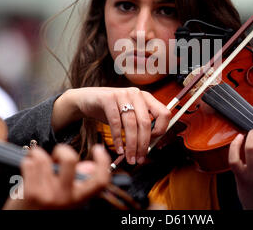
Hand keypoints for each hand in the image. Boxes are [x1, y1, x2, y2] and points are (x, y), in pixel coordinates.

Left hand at [3, 144, 110, 209]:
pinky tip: (28, 167)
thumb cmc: (45, 208)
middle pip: (70, 160)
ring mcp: (48, 195)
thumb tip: (90, 165)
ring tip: (37, 162)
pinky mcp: (31, 192)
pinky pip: (30, 163)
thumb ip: (79, 181)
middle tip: (57, 154)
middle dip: (62, 149)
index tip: (98, 150)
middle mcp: (65, 197)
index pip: (100, 181)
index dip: (103, 162)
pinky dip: (27, 161)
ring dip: (38, 155)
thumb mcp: (67, 197)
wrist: (24, 221)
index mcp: (79, 198)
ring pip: (43, 158)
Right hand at [52, 87, 170, 164]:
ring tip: (129, 157)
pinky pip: (115, 122)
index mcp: (146, 97)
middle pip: (145, 122)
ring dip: (131, 145)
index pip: (164, 113)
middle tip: (139, 158)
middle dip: (143, 144)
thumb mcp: (129, 116)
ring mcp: (122, 94)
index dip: (161, 130)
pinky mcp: (108, 98)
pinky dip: (118, 139)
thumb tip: (148, 147)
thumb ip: (139, 126)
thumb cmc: (111, 110)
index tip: (153, 143)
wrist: (88, 100)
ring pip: (131, 124)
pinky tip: (119, 148)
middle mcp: (136, 93)